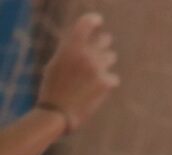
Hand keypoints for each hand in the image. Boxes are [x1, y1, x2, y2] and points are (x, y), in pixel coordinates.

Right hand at [37, 12, 119, 131]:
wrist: (58, 113)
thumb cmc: (53, 89)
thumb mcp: (56, 65)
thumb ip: (71, 52)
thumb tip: (85, 44)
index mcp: (70, 48)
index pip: (86, 24)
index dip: (93, 20)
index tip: (97, 21)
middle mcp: (86, 54)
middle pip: (104, 40)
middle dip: (103, 44)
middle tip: (102, 47)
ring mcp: (98, 68)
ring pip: (111, 57)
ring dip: (105, 63)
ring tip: (94, 74)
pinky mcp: (106, 82)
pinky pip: (113, 78)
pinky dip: (107, 83)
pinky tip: (96, 91)